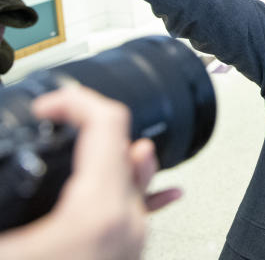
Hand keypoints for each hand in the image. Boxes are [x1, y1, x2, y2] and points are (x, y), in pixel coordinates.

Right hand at [0, 85, 180, 259]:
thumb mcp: (6, 244)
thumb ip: (3, 200)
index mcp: (98, 209)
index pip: (106, 124)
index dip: (74, 102)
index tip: (49, 106)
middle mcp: (126, 222)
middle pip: (123, 145)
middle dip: (87, 122)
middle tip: (58, 116)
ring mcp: (131, 239)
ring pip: (137, 176)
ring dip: (115, 152)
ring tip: (95, 135)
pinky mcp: (128, 254)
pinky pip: (144, 209)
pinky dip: (149, 191)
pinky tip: (166, 189)